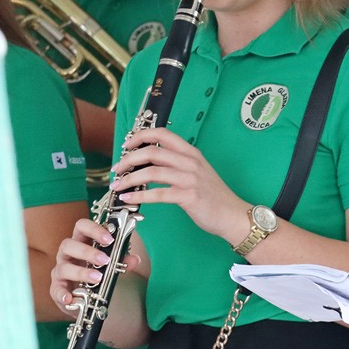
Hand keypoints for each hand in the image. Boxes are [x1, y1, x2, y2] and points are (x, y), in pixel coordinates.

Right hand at [49, 217, 140, 317]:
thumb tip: (135, 259)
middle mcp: (67, 254)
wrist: (86, 295)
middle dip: (87, 252)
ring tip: (98, 278)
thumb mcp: (111, 264)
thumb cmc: (97, 271)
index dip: (94, 230)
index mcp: (81, 241)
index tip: (109, 239)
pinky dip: (62, 294)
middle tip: (105, 260)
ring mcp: (60, 270)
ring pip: (64, 267)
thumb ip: (122, 260)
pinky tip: (70, 298)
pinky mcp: (57, 288)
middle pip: (68, 244)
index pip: (82, 227)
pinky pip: (56, 290)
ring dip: (81, 272)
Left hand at [110, 128, 245, 242]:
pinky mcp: (189, 196)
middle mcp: (190, 162)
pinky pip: (158, 194)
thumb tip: (146, 164)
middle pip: (152, 151)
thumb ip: (174, 165)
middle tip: (116, 168)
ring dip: (129, 178)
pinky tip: (128, 198)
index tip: (126, 145)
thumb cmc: (212, 196)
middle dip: (128, 159)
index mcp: (191, 153)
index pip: (162, 134)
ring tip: (117, 185)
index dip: (140, 136)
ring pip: (151, 171)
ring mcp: (190, 178)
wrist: (232, 214)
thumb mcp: (196, 173)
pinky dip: (139, 195)